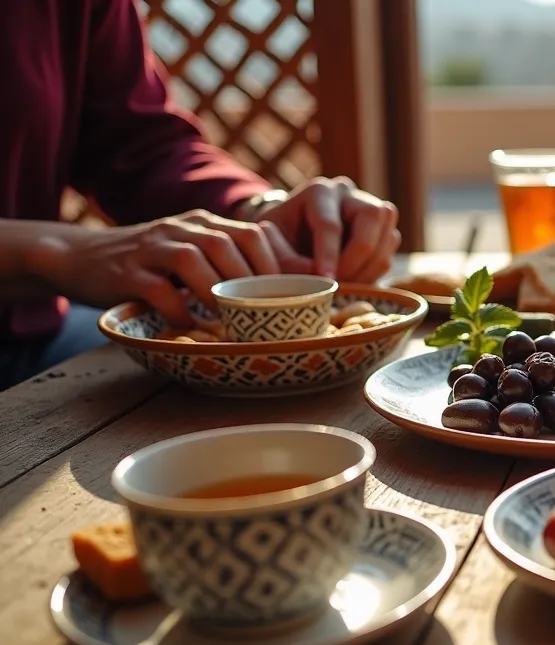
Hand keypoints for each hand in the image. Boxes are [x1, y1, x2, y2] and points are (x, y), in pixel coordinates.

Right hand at [28, 211, 307, 326]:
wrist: (79, 257)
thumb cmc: (150, 264)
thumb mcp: (192, 253)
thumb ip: (229, 262)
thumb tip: (289, 285)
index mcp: (203, 222)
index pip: (250, 233)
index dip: (273, 263)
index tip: (285, 296)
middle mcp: (179, 228)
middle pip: (226, 244)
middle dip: (249, 281)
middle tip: (262, 314)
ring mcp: (151, 248)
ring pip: (192, 259)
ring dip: (216, 292)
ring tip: (229, 320)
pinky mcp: (125, 272)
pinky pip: (157, 288)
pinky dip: (178, 309)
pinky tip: (189, 325)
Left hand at [255, 177, 399, 282]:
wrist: (289, 237)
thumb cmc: (277, 240)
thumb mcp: (270, 247)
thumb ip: (289, 263)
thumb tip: (322, 279)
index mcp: (318, 191)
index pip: (330, 224)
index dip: (328, 256)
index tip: (324, 282)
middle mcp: (349, 194)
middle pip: (371, 217)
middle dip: (357, 257)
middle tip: (340, 282)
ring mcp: (371, 210)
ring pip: (388, 236)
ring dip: (369, 269)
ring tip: (346, 286)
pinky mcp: (383, 231)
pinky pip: (389, 253)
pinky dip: (375, 274)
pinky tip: (354, 283)